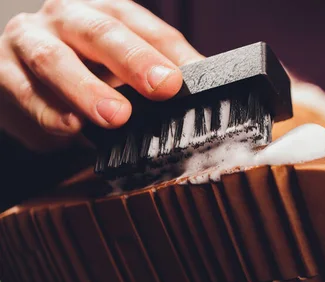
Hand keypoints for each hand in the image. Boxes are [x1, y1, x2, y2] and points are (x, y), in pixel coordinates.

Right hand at [0, 0, 202, 151]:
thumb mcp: (119, 64)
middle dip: (134, 60)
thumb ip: (156, 70)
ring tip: (116, 116)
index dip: (168, 51)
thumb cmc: (82, 67)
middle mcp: (66, 16)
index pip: (141, 24)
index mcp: (102, 11)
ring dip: (87, 90)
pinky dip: (47, 112)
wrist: (18, 74)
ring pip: (55, 60)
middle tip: (163, 87)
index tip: (193, 77)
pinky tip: (70, 128)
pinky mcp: (2, 70)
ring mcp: (29, 40)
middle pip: (101, 32)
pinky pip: (23, 90)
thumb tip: (204, 87)